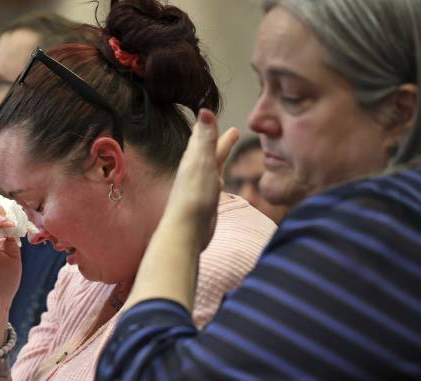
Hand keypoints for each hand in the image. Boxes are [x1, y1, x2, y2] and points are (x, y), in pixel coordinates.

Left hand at [167, 109, 238, 249]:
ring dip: (220, 155)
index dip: (208, 125)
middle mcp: (194, 170)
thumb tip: (204, 110)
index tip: (211, 112)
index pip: (201, 136)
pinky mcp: (205, 200)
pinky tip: (220, 179)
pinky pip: (213, 182)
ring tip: (228, 149)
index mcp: (193, 158)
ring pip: (212, 165)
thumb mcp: (203, 161)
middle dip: (219, 139)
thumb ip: (206, 138)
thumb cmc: (194, 195)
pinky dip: (218, 175)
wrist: (187, 229)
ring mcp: (200, 185)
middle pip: (209, 150)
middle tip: (233, 131)